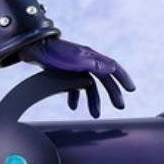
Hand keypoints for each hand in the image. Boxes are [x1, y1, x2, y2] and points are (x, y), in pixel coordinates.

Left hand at [18, 37, 134, 116]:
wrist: (31, 49)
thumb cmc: (54, 53)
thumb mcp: (76, 60)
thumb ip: (95, 65)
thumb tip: (112, 68)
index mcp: (91, 57)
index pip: (113, 67)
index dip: (123, 78)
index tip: (131, 90)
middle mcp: (85, 62)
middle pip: (103, 79)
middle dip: (112, 93)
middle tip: (119, 107)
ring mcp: (75, 67)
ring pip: (89, 86)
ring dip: (93, 100)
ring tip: (95, 115)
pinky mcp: (64, 72)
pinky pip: (74, 87)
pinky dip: (75, 97)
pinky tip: (73, 106)